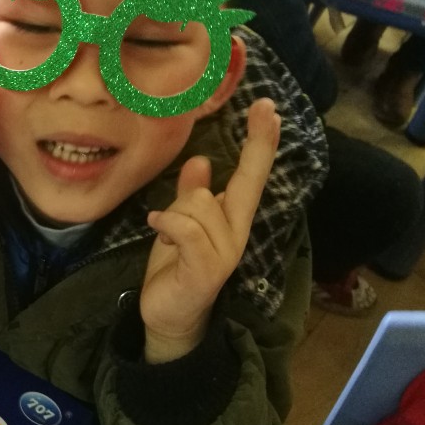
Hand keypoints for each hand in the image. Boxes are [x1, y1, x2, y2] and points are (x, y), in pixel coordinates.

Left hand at [139, 98, 279, 363]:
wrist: (168, 316)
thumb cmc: (175, 266)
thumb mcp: (181, 223)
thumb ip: (192, 194)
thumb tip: (201, 161)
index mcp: (231, 219)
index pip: (253, 175)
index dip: (262, 142)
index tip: (269, 108)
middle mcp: (236, 233)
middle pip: (240, 184)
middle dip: (249, 151)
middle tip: (246, 129)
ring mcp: (224, 253)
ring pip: (200, 205)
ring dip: (174, 214)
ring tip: (165, 237)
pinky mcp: (205, 271)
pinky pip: (186, 230)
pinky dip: (167, 224)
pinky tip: (155, 229)